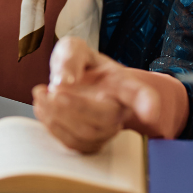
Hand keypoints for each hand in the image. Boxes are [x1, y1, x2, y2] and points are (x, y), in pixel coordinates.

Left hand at [32, 36, 160, 152]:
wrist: (70, 84)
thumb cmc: (78, 65)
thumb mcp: (73, 48)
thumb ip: (71, 58)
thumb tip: (64, 82)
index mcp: (123, 85)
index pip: (140, 94)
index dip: (148, 104)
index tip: (150, 114)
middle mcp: (119, 110)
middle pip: (107, 118)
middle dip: (78, 107)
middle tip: (53, 89)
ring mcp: (105, 130)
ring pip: (88, 135)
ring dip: (59, 116)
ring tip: (42, 93)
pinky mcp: (88, 143)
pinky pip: (72, 144)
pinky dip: (52, 126)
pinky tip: (42, 105)